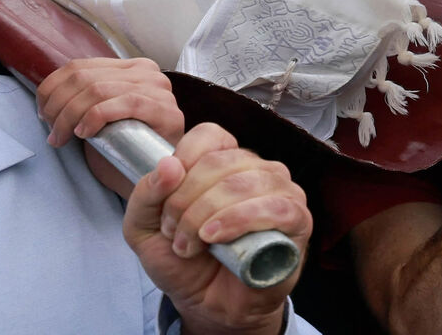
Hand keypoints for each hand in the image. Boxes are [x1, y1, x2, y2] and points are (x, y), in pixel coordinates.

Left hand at [37, 57, 183, 147]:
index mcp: (129, 67)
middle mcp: (147, 72)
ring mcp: (158, 90)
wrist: (155, 182)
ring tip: (61, 137)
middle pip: (85, 78)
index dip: (52, 87)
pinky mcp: (165, 110)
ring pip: (98, 90)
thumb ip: (83, 98)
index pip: (80, 66)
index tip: (42, 112)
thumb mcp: (99, 116)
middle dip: (58, 105)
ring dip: (70, 115)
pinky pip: (124, 103)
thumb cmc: (125, 150)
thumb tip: (46, 94)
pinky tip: (84, 133)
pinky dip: (96, 117)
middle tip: (51, 131)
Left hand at [124, 124, 311, 333]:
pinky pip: (275, 207)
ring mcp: (281, 191)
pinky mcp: (297, 220)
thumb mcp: (143, 229)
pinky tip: (215, 237)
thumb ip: (145, 194)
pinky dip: (239, 220)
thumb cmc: (183, 261)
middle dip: (186, 200)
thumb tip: (169, 164)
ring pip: (244, 183)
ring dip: (207, 214)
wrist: (209, 305)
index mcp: (223, 160)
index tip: (165, 198)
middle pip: (219, 162)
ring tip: (191, 245)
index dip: (183, 160)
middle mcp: (255, 169)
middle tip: (174, 233)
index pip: (209, 135)